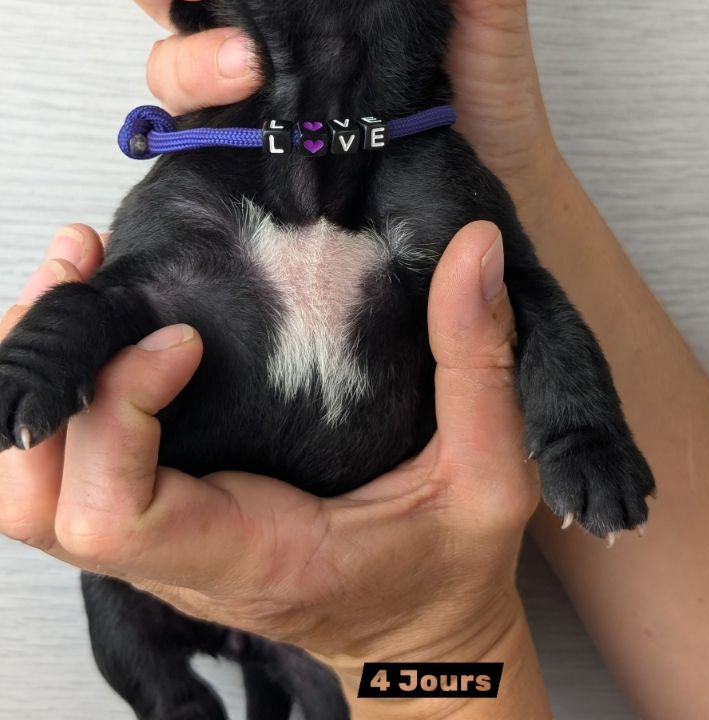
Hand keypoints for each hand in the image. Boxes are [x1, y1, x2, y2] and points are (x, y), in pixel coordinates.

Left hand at [0, 221, 537, 684]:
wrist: (420, 636)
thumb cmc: (449, 567)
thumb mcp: (490, 471)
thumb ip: (479, 361)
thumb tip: (471, 244)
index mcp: (253, 553)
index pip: (118, 515)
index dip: (116, 414)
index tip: (180, 339)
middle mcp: (180, 556)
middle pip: (36, 500)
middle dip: (38, 378)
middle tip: (82, 272)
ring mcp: (157, 542)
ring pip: (30, 488)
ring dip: (31, 376)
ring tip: (72, 277)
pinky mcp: (156, 516)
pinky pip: (63, 470)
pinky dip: (56, 394)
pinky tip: (91, 324)